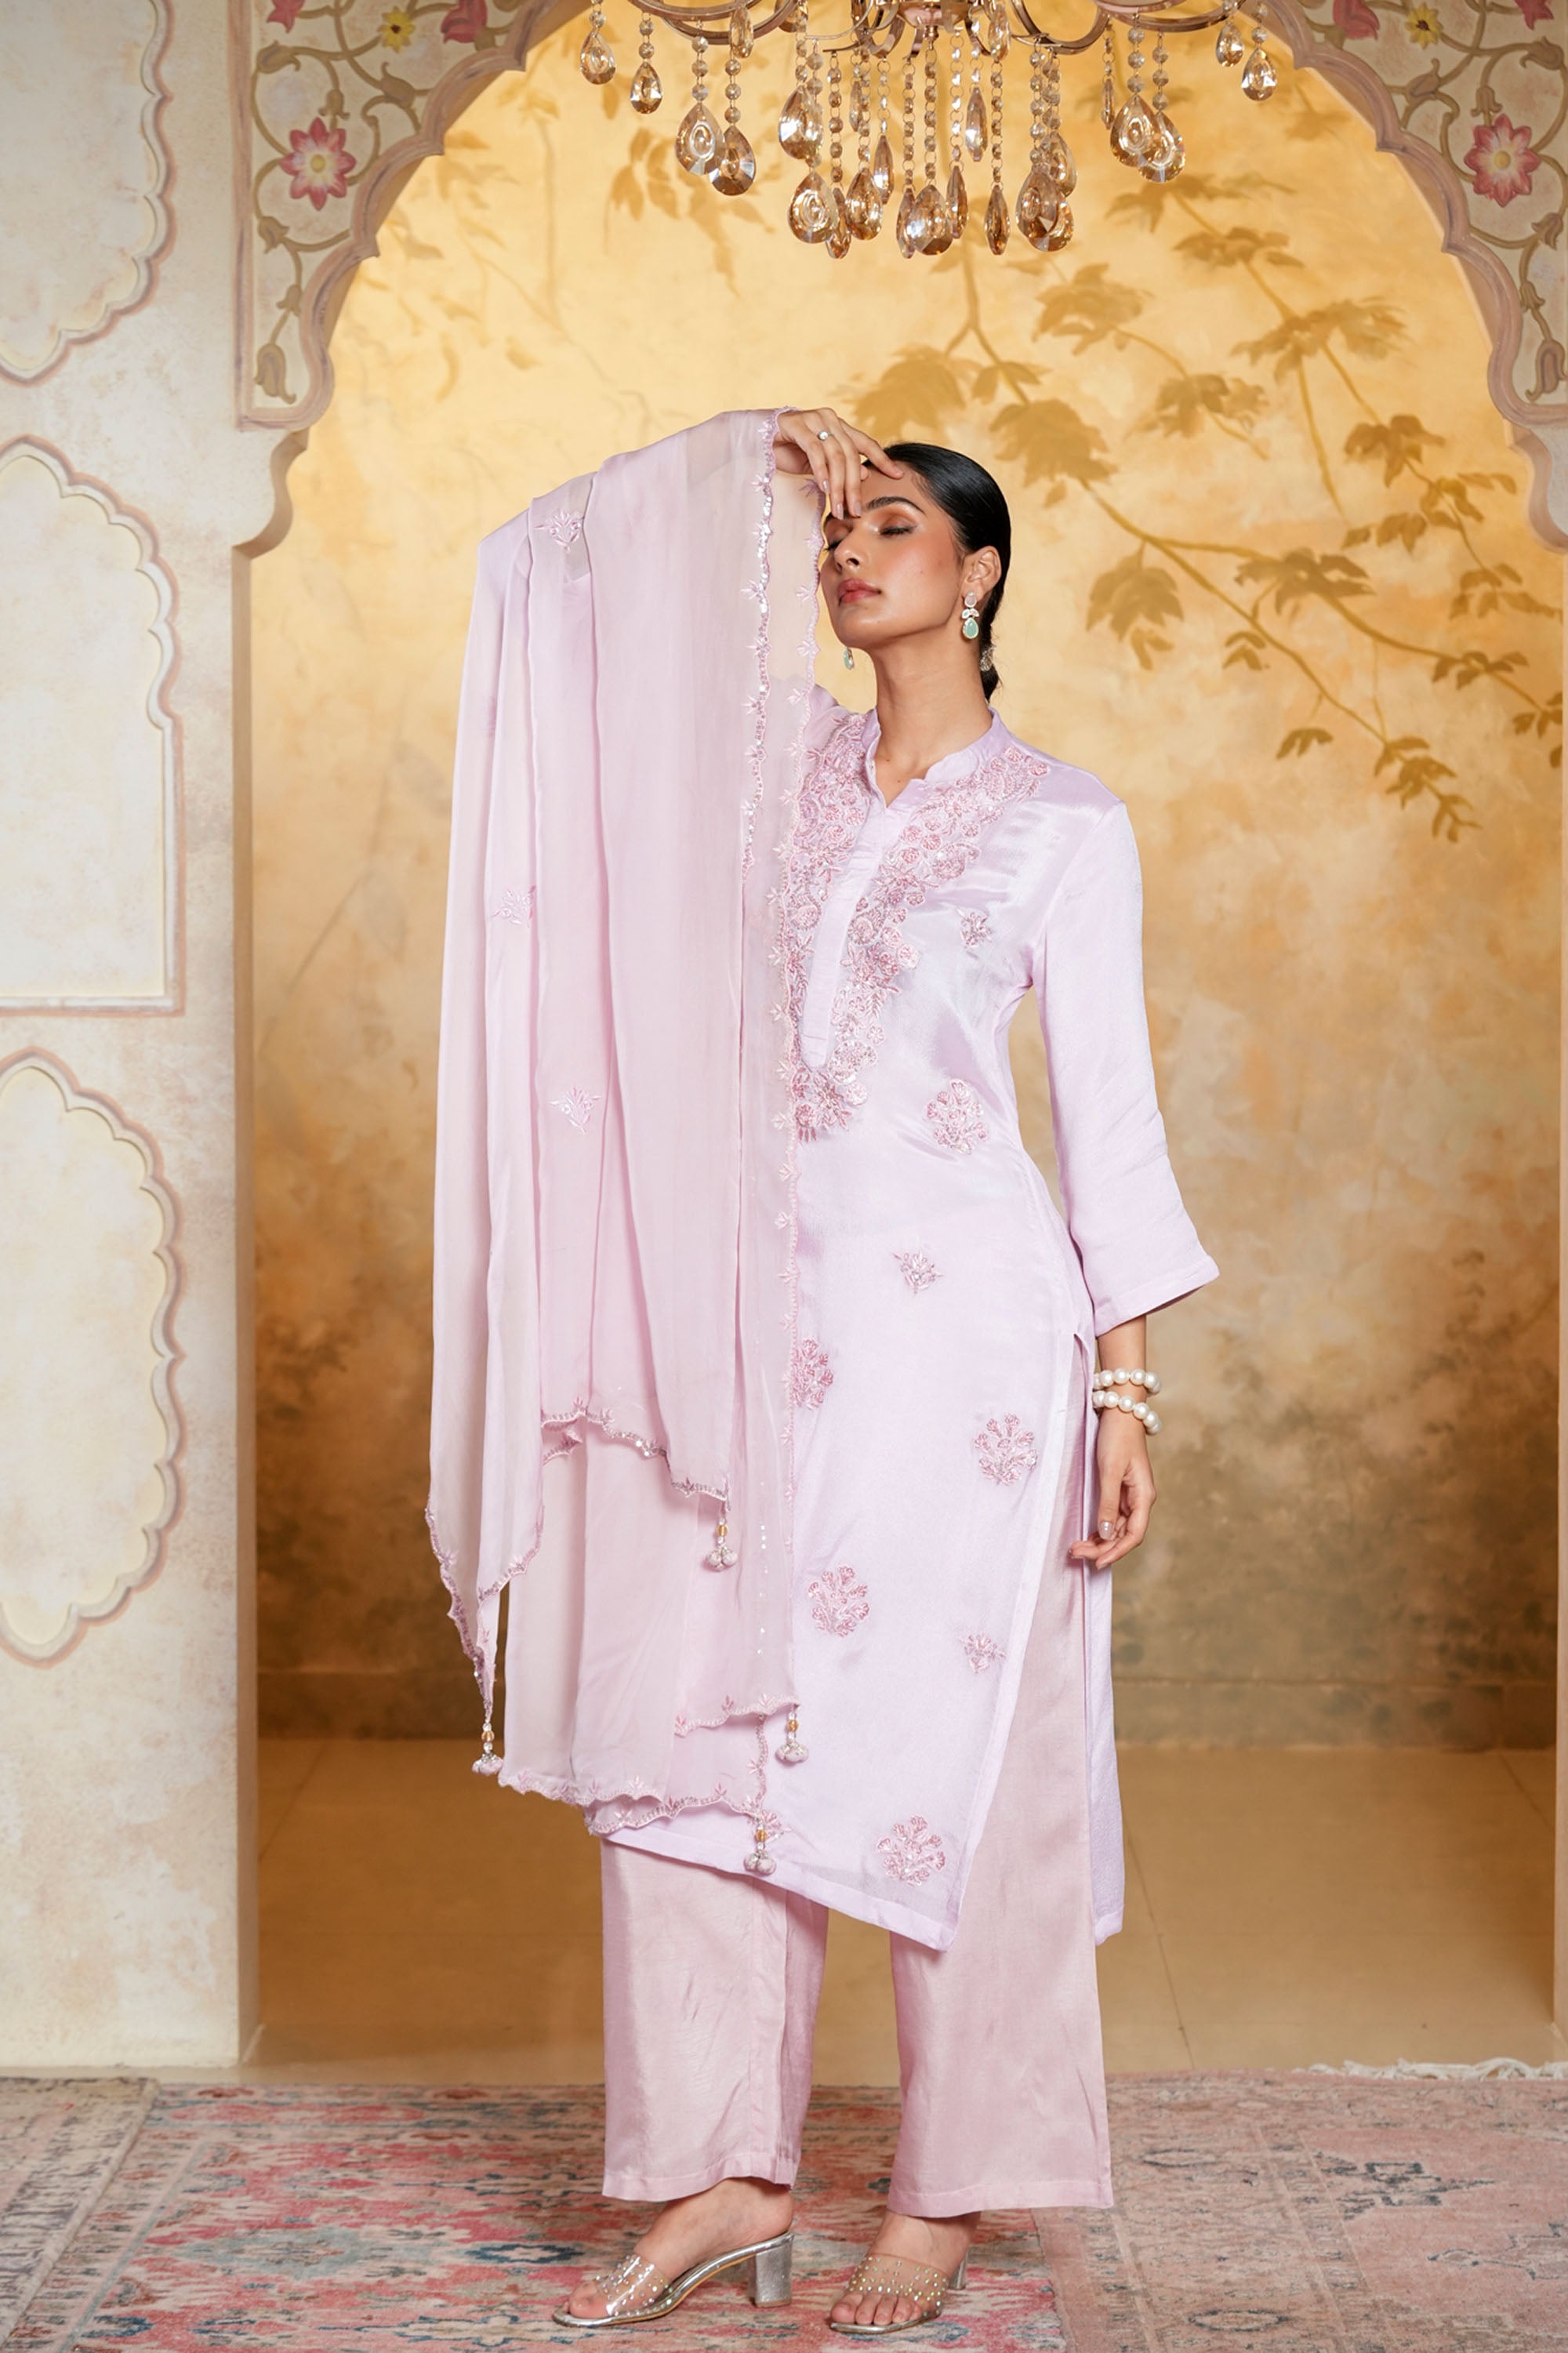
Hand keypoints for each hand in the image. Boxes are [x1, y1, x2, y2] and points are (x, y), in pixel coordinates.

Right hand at [773, 407, 901, 520]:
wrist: (757, 440)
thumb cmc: (789, 452)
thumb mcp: (819, 464)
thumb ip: (840, 467)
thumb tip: (865, 474)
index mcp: (839, 426)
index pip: (866, 443)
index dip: (882, 459)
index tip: (898, 476)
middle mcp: (830, 418)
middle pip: (852, 454)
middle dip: (855, 486)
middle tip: (856, 511)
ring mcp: (813, 418)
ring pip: (835, 454)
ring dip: (838, 485)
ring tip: (838, 508)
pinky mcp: (796, 424)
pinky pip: (815, 449)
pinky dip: (822, 470)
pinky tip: (825, 488)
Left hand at [1068, 1410, 1155, 1571]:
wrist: (1121, 1411)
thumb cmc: (1117, 1437)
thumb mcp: (1110, 1471)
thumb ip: (1108, 1503)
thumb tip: (1105, 1534)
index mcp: (1143, 1497)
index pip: (1133, 1535)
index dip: (1116, 1552)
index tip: (1096, 1562)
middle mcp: (1139, 1500)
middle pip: (1123, 1535)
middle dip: (1101, 1548)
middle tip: (1075, 1553)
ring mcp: (1129, 1496)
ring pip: (1115, 1528)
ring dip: (1098, 1540)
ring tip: (1075, 1548)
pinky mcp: (1119, 1489)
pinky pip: (1111, 1517)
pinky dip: (1099, 1528)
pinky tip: (1086, 1536)